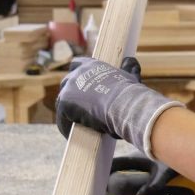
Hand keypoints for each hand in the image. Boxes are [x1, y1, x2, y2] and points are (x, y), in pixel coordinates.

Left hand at [55, 56, 183, 156]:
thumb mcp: (130, 75)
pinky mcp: (64, 104)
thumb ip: (128, 68)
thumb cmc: (129, 93)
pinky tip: (74, 135)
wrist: (124, 105)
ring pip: (62, 102)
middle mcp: (77, 73)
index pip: (77, 65)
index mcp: (91, 65)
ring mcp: (68, 88)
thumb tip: (131, 60)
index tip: (83, 86)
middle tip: (82, 109)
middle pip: (67, 84)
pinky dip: (67, 126)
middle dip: (72, 95)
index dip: (79, 76)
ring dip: (69, 112)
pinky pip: (62, 118)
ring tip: (78, 124)